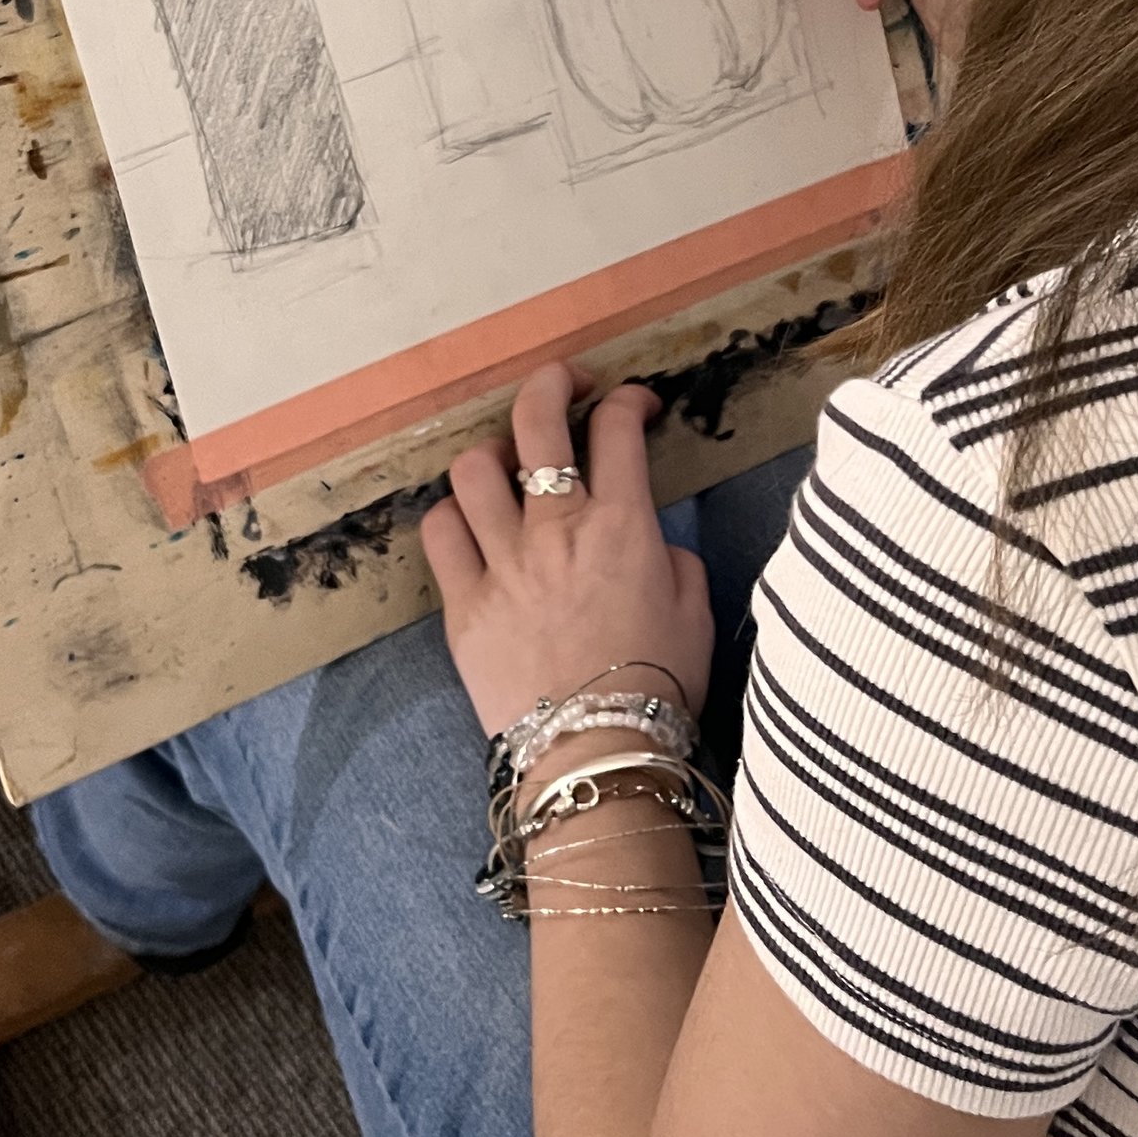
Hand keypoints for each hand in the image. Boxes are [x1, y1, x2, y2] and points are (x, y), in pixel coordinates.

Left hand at [420, 362, 712, 740]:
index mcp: (622, 526)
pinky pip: (440, 533)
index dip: (626, 401)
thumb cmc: (658, 687)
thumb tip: (652, 543)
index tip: (632, 405)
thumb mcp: (697, 612)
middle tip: (565, 386)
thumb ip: (674, 559)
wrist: (597, 752)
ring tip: (508, 469)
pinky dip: (452, 517)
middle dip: (551, 384)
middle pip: (536, 420)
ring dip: (493, 455)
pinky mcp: (463, 604)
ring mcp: (503, 563)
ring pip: (474, 469)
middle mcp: (557, 530)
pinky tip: (469, 524)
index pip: (616, 429)